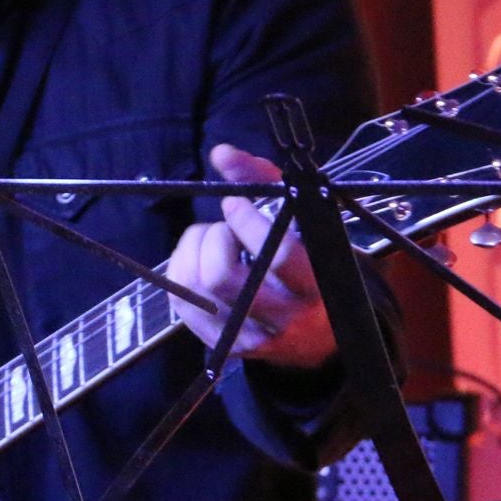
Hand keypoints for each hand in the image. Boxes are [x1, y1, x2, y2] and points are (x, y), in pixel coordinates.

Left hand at [164, 144, 337, 371]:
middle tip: (225, 226)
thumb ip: (265, 181)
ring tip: (212, 241)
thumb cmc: (311, 265)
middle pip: (223, 276)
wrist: (318, 335)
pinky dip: (182, 271)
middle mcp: (285, 318)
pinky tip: (199, 261)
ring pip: (197, 289)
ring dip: (193, 251)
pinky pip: (183, 303)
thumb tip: (221, 153)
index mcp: (316, 284)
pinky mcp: (225, 347)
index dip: (247, 222)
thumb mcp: (303, 221)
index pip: (279, 254)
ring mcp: (252, 337)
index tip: (235, 202)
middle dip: (214, 238)